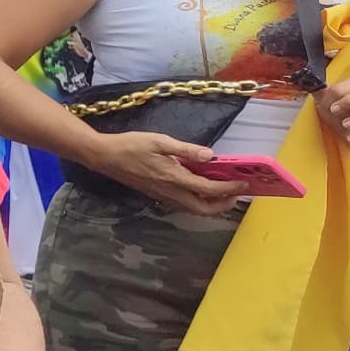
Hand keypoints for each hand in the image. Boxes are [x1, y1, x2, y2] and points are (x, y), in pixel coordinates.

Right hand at [79, 130, 246, 214]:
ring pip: (193, 209)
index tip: (245, 184)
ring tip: (223, 193)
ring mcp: (163, 195)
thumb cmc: (130, 145)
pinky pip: (183, 204)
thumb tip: (211, 156)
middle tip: (236, 193)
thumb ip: (186, 150)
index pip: (208, 188)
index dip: (229, 188)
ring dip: (212, 205)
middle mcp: (170, 191)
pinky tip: (200, 188)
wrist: (104, 157)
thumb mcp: (159, 141)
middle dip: (223, 204)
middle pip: (203, 208)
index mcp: (173, 177)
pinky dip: (198, 201)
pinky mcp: (157, 194)